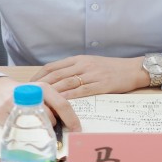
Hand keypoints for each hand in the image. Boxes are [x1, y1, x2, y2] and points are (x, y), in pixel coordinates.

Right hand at [0, 76, 80, 131]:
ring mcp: (16, 103)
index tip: (77, 129)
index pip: (62, 104)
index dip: (71, 119)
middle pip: (50, 117)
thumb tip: (70, 121)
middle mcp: (30, 93)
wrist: (0, 90)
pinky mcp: (3, 112)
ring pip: (35, 124)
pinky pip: (19, 128)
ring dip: (41, 129)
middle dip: (55, 126)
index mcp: (44, 87)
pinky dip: (25, 131)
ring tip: (38, 124)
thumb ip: (54, 103)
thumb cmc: (26, 94)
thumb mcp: (42, 94)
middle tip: (54, 130)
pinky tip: (24, 126)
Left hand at [30, 55, 149, 98]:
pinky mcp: (101, 84)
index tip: (29, 84)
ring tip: (41, 100)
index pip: (53, 66)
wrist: (132, 69)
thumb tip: (57, 78)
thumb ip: (74, 69)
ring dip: (53, 92)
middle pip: (57, 75)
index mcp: (79, 59)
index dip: (39, 76)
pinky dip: (70, 96)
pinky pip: (82, 91)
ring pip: (67, 83)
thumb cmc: (111, 68)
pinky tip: (61, 101)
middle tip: (30, 94)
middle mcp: (83, 65)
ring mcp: (92, 74)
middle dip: (41, 85)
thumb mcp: (90, 63)